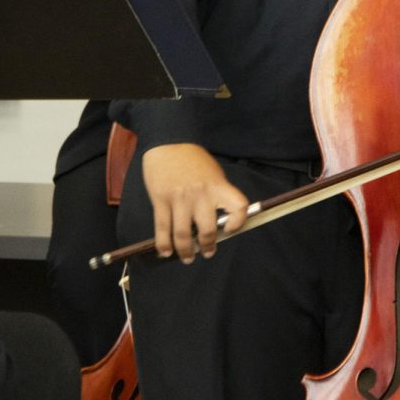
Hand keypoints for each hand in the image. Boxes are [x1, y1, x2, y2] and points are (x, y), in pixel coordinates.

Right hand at [142, 144, 248, 261]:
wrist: (168, 143)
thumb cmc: (193, 160)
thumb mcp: (213, 173)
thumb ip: (217, 195)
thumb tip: (220, 223)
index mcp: (218, 185)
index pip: (238, 207)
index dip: (238, 222)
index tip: (230, 230)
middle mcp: (201, 194)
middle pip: (208, 230)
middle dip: (208, 246)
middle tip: (207, 252)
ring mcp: (179, 199)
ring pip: (183, 235)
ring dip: (186, 251)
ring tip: (188, 256)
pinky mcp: (161, 201)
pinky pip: (163, 229)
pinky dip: (164, 245)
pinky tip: (166, 251)